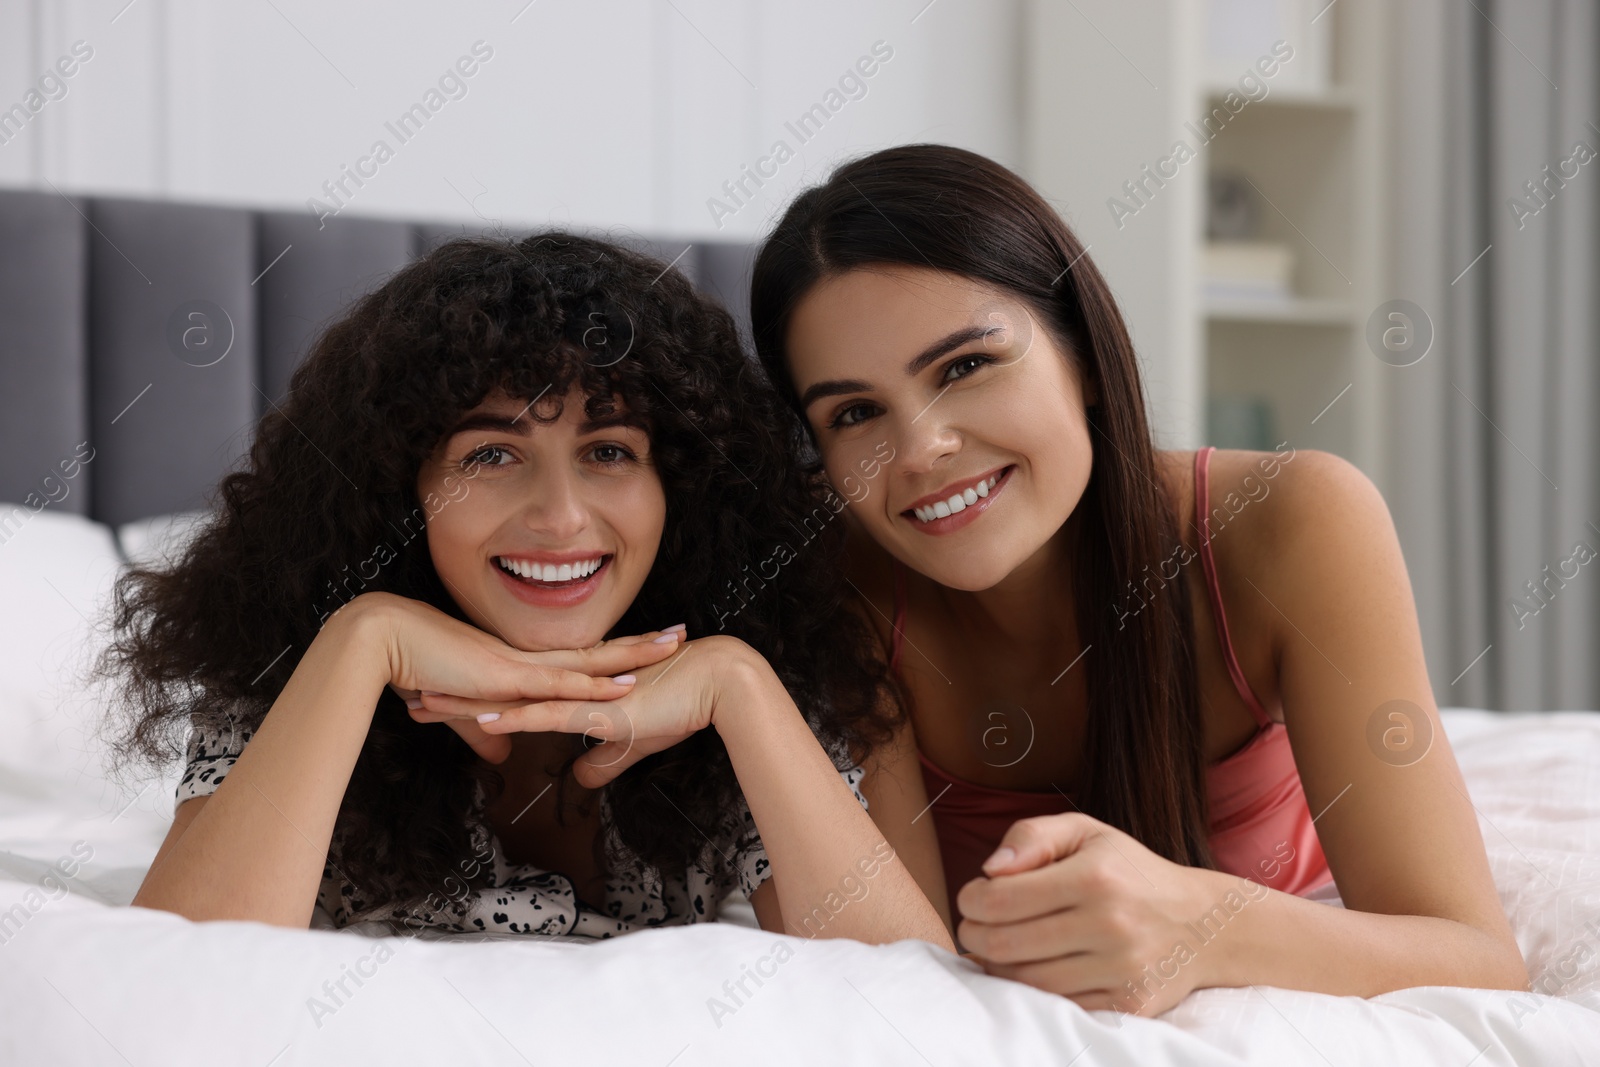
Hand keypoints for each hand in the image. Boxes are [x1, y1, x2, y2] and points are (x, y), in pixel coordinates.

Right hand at [344, 591, 685, 764]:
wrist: (387, 642)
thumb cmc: (420, 670)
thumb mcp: (462, 709)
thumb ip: (485, 734)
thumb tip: (502, 757)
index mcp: (523, 664)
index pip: (580, 656)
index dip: (615, 652)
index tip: (650, 646)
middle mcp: (530, 659)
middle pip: (597, 650)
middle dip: (641, 644)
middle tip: (682, 633)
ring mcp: (522, 666)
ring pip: (589, 660)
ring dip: (632, 654)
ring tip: (671, 646)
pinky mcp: (508, 678)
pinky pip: (560, 683)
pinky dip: (594, 685)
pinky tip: (623, 686)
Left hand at [409, 633, 757, 786]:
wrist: (717, 683)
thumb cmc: (681, 707)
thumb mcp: (634, 742)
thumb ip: (603, 760)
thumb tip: (580, 778)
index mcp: (575, 690)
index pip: (514, 693)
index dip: (477, 697)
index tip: (440, 699)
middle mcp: (571, 686)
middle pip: (500, 690)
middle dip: (455, 695)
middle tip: (412, 695)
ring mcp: (583, 694)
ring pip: (513, 699)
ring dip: (468, 704)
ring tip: (426, 706)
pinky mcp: (600, 708)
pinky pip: (550, 714)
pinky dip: (516, 717)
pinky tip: (485, 719)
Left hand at [955, 812, 1238, 1016]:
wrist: (1205, 924)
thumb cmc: (1130, 871)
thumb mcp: (1087, 833)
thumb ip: (1032, 836)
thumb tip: (990, 869)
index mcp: (1093, 876)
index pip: (1001, 898)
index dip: (970, 901)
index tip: (971, 898)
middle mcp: (1109, 923)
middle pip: (1006, 944)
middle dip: (974, 937)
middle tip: (972, 929)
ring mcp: (1121, 969)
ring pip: (1027, 982)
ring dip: (996, 968)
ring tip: (993, 951)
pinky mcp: (1129, 1003)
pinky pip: (1059, 1006)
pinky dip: (1031, 993)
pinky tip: (1025, 972)